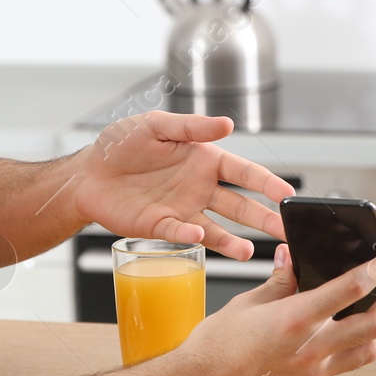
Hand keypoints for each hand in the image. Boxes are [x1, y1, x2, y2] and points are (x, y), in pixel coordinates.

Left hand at [74, 111, 294, 259]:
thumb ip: (191, 126)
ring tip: (250, 251)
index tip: (287, 194)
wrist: (87, 172)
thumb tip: (226, 124)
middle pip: (240, 205)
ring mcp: (182, 210)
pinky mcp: (160, 226)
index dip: (267, 183)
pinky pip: (179, 234)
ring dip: (234, 240)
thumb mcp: (155, 125)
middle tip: (285, 230)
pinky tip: (199, 237)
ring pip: (217, 228)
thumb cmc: (120, 144)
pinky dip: (190, 236)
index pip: (243, 172)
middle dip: (264, 218)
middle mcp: (198, 187)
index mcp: (203, 159)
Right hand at [173, 242, 375, 375]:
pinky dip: (367, 345)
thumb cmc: (214, 348)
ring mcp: (312, 372)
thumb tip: (290, 258)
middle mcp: (310, 349)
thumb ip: (277, 281)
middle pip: (373, 325)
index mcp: (294, 321)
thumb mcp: (245, 303)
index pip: (350, 289)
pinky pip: (348, 364)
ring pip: (370, 351)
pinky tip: (370, 334)